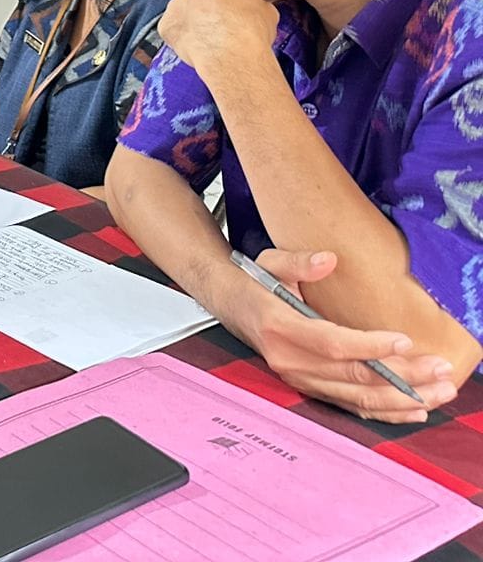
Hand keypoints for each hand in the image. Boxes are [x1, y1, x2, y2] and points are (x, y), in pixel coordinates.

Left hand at [158, 0, 278, 80]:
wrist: (232, 51)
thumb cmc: (253, 30)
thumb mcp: (267, 10)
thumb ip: (254, 5)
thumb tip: (255, 11)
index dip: (227, 1)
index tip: (231, 14)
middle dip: (205, 9)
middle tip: (217, 27)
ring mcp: (176, 4)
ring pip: (182, 12)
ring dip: (191, 22)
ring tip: (207, 40)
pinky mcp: (165, 24)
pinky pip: (172, 30)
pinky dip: (180, 38)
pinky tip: (195, 48)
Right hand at [233, 249, 458, 422]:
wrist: (231, 306)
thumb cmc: (254, 284)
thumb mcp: (269, 262)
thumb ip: (298, 261)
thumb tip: (328, 260)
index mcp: (279, 327)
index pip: (331, 344)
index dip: (369, 346)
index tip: (405, 340)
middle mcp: (289, 360)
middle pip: (353, 377)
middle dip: (403, 376)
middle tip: (440, 368)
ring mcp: (299, 379)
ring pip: (358, 398)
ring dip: (403, 398)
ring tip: (439, 391)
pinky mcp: (309, 388)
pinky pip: (352, 407)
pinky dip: (385, 412)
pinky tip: (415, 409)